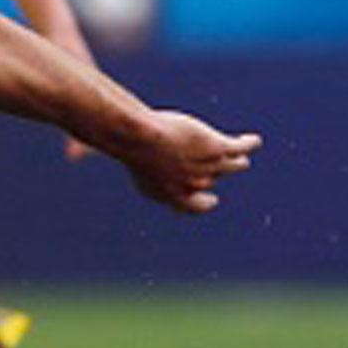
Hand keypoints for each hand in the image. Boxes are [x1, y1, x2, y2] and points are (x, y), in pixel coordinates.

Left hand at [123, 110, 260, 213]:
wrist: (142, 141)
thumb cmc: (131, 152)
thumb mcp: (126, 163)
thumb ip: (125, 167)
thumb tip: (94, 159)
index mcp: (172, 196)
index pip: (193, 206)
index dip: (203, 203)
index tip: (210, 201)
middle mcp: (193, 185)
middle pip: (212, 179)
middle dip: (218, 175)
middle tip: (226, 171)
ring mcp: (207, 167)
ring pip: (230, 166)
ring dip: (237, 162)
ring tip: (242, 158)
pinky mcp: (216, 148)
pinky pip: (239, 148)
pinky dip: (248, 144)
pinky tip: (253, 141)